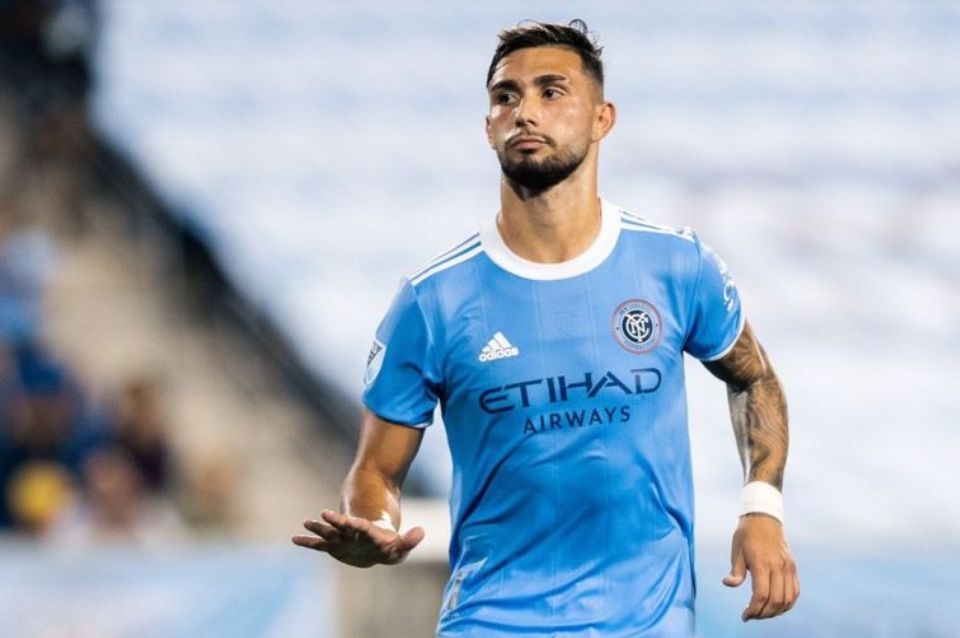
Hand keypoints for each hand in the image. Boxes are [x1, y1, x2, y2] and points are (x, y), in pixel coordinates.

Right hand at [291, 510, 424, 567]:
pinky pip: (318, 544)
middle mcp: (352, 532)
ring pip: (328, 532)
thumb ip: (410, 540)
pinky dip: (307, 542)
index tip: (349, 521)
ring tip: (306, 522)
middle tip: (324, 514)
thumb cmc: (388, 545)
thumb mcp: (401, 546)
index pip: (361, 526)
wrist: (375, 545)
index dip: (356, 524)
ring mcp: (341, 538)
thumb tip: (421, 532)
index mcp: (367, 531)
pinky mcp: (333, 547)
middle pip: (342, 525)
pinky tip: (294, 539)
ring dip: (319, 528)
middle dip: (335, 521)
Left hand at [722, 513, 798, 620]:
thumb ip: (735, 571)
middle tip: (752, 615)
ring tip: (763, 612)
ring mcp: (788, 567)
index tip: (745, 616)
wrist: (764, 518)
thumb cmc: (746, 535)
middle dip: (763, 613)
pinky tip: (777, 606)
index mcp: (762, 563)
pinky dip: (788, 603)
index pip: (761, 594)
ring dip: (776, 611)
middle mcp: (778, 566)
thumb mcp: (736, 551)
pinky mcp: (792, 567)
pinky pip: (795, 591)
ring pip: (788, 599)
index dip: (754, 610)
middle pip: (776, 600)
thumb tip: (728, 584)